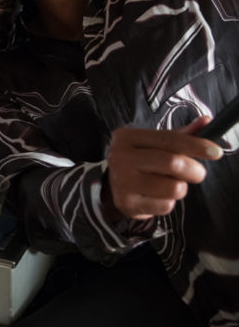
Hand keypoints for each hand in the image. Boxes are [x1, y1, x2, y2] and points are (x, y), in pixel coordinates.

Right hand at [107, 117, 221, 219]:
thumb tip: (207, 121)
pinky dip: (168, 202)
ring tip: (170, 183)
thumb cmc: (139, 161)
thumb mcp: (153, 143)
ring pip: (173, 188)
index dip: (196, 145)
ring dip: (181, 187)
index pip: (168, 139)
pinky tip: (157, 196)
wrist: (111, 186)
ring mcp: (122, 181)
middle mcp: (120, 157)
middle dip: (194, 170)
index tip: (215, 152)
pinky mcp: (127, 203)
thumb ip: (180, 134)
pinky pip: (165, 205)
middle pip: (172, 163)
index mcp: (127, 137)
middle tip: (196, 173)